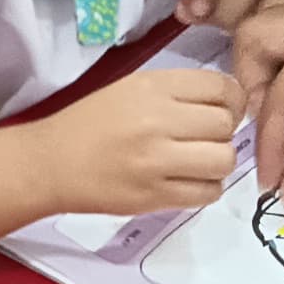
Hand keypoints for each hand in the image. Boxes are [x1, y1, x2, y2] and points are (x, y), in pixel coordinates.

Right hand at [43, 66, 245, 215]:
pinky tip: (190, 181)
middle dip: (224, 132)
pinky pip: (207, 193)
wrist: (52, 162)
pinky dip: (207, 188)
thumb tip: (226, 103)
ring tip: (200, 162)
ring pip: (223, 160)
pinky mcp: (154, 196)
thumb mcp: (131, 87)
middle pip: (225, 124)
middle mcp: (158, 121)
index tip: (223, 110)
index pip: (220, 87)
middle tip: (206, 138)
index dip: (232, 100)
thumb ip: (177, 92)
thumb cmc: (90, 122)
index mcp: (153, 87)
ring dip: (219, 162)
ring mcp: (157, 161)